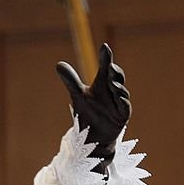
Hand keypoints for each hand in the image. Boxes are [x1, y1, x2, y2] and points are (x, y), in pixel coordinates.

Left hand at [56, 43, 131, 173]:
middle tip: (109, 66)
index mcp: (103, 83)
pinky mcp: (123, 115)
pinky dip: (122, 101)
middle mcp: (113, 91)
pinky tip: (118, 97)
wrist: (91, 137)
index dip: (106, 57)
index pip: (106, 67)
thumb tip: (58, 64)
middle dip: (114, 71)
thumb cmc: (87, 113)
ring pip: (121, 91)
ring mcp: (119, 102)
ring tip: (112, 82)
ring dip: (118, 86)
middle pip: (117, 77)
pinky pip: (124, 106)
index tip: (104, 47)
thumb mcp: (78, 95)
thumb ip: (71, 81)